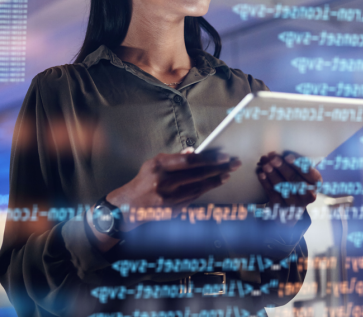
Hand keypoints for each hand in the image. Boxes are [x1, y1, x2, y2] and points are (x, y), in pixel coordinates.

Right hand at [87, 148, 240, 250]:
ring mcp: (169, 198)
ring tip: (228, 173)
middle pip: (198, 174)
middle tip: (233, 163)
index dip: (209, 158)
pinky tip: (215, 183)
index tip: (223, 155)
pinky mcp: (173, 210)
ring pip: (199, 187)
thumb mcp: (153, 163)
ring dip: (216, 180)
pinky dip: (206, 189)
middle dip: (219, 168)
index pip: (189, 161)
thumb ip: (174, 158)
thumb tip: (194, 152)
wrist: (129, 206)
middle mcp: (164, 182)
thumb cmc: (144, 180)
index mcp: (159, 166)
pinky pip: (194, 197)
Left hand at [256, 152, 321, 225]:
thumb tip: (280, 153)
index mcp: (316, 182)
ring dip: (272, 174)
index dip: (298, 164)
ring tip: (265, 164)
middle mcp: (309, 194)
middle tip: (273, 158)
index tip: (287, 157)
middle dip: (282, 167)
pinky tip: (261, 174)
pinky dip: (266, 183)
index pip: (309, 172)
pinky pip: (273, 193)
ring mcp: (295, 203)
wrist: (289, 206)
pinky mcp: (282, 208)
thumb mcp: (300, 173)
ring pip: (282, 186)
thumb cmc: (295, 182)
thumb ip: (294, 163)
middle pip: (294, 179)